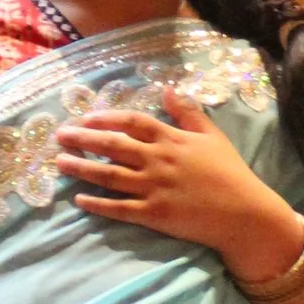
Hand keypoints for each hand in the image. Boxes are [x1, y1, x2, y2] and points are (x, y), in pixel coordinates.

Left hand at [55, 88, 303, 288]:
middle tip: (59, 136)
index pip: (131, 122)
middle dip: (83, 140)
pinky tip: (79, 199)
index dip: (105, 119)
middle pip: (112, 146)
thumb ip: (188, 113)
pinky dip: (97, 204)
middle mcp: (158, 160)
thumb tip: (168, 89)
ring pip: (109, 176)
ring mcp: (154, 188)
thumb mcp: (212, 136)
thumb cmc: (230, 173)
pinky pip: (118, 208)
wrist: (244, 214)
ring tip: (60, 163)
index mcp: (171, 139)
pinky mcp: (153, 215)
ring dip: (82, 168)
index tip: (84, 118)